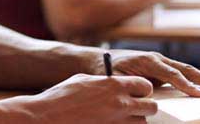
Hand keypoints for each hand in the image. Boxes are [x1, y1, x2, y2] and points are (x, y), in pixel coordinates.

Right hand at [26, 73, 157, 122]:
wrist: (48, 117)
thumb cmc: (61, 97)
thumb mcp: (83, 80)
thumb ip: (103, 82)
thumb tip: (112, 83)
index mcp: (114, 85)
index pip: (145, 86)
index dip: (141, 89)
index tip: (135, 92)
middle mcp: (120, 104)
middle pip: (150, 107)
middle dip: (144, 106)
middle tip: (133, 107)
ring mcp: (117, 122)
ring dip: (135, 121)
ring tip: (121, 118)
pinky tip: (112, 123)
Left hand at [102, 50, 199, 96]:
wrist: (97, 60)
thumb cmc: (106, 72)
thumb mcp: (116, 81)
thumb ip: (133, 87)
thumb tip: (150, 98)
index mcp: (148, 61)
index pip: (172, 75)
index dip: (186, 86)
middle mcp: (156, 58)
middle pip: (185, 69)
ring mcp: (159, 61)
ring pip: (185, 69)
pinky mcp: (160, 66)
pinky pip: (180, 71)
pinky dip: (194, 77)